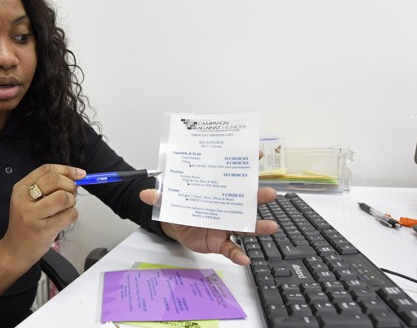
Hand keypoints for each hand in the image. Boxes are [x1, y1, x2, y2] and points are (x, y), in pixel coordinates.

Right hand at [0, 164, 85, 269]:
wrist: (15, 250)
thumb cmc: (26, 224)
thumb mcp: (29, 201)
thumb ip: (48, 188)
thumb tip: (75, 178)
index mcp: (20, 188)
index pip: (46, 170)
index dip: (66, 170)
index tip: (80, 174)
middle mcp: (24, 199)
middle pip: (55, 180)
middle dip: (70, 186)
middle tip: (70, 195)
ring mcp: (32, 215)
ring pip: (63, 197)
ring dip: (71, 202)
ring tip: (66, 209)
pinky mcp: (43, 229)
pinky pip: (68, 215)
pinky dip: (72, 215)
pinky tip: (64, 219)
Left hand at [138, 150, 277, 265]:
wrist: (175, 227)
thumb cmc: (180, 207)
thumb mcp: (169, 199)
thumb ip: (160, 197)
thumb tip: (144, 193)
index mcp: (217, 192)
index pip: (234, 176)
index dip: (246, 166)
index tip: (257, 155)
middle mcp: (226, 207)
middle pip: (245, 201)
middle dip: (258, 197)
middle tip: (270, 193)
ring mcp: (226, 225)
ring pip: (246, 226)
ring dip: (259, 226)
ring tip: (272, 226)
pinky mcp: (221, 242)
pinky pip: (232, 249)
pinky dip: (239, 255)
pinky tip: (245, 260)